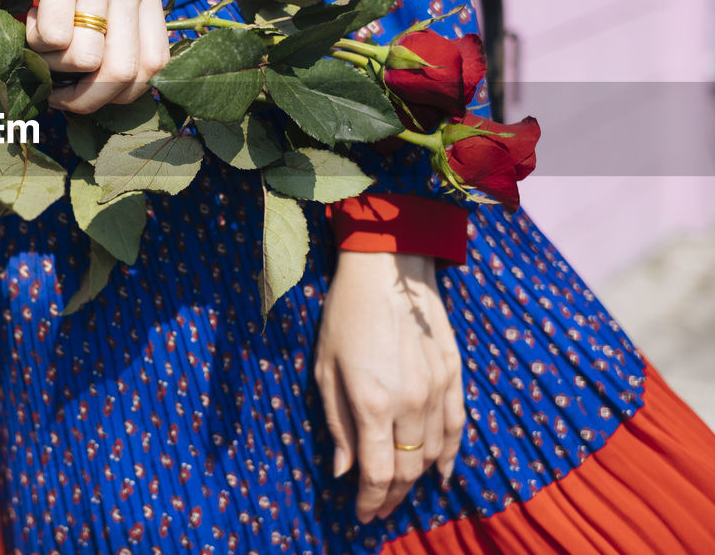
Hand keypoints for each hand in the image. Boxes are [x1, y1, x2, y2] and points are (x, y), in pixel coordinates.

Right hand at [0, 0, 169, 113]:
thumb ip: (115, 32)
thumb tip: (113, 94)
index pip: (155, 64)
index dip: (122, 94)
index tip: (89, 95)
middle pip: (123, 71)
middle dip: (87, 98)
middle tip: (59, 95)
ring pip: (87, 59)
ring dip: (54, 65)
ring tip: (41, 39)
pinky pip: (55, 38)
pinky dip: (36, 42)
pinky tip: (31, 17)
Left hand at [313, 251, 464, 522]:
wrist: (389, 268)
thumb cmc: (346, 313)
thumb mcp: (325, 368)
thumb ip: (337, 423)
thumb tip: (343, 470)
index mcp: (373, 403)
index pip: (378, 473)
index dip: (371, 501)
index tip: (362, 514)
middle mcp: (411, 403)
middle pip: (407, 470)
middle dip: (392, 497)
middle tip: (379, 510)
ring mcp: (438, 390)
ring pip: (433, 454)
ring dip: (417, 480)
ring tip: (402, 494)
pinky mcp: (455, 375)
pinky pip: (457, 428)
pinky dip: (450, 456)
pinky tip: (442, 473)